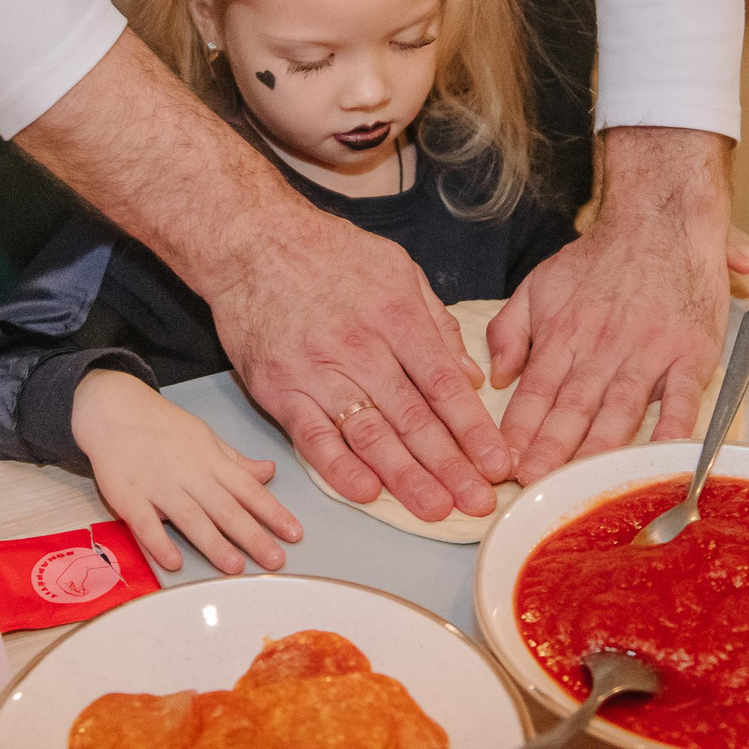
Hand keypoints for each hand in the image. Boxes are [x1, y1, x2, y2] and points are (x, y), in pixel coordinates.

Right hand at [73, 370, 300, 575]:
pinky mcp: (129, 496)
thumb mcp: (206, 438)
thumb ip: (236, 461)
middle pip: (226, 508)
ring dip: (214, 543)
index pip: (249, 489)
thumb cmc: (164, 428)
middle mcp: (189, 473)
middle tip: (276, 560)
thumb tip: (269, 471)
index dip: (274, 512)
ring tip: (235, 566)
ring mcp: (158, 485)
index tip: (294, 534)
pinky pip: (145, 523)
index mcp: (211, 460)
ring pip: (190, 517)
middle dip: (253, 535)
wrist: (115, 409)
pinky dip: (159, 542)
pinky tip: (174, 561)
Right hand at [214, 208, 506, 524]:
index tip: (497, 463)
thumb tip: (469, 375)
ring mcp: (316, 371)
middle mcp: (359, 347)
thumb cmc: (329, 253)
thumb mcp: (397, 268)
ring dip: (404, 477)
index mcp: (395, 316)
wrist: (251, 241)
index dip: (474, 428)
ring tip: (435, 508)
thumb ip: (435, 322)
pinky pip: (313, 437)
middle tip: (478, 502)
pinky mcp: (278, 389)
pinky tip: (366, 493)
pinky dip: (339, 468)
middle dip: (450, 465)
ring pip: (368, 434)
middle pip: (413, 417)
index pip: (443, 384)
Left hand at [490, 127, 730, 483]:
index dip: (517, 430)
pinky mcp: (689, 354)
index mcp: (563, 334)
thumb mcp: (540, 283)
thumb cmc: (600, 257)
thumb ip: (511, 328)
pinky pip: (680, 399)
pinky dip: (670, 430)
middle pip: (571, 408)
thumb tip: (495, 376)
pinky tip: (659, 458)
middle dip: (549, 449)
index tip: (501, 464)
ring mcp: (647, 352)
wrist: (661, 218)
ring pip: (618, 410)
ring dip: (598, 449)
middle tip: (531, 485)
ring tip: (579, 483)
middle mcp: (601, 347)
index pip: (533, 391)